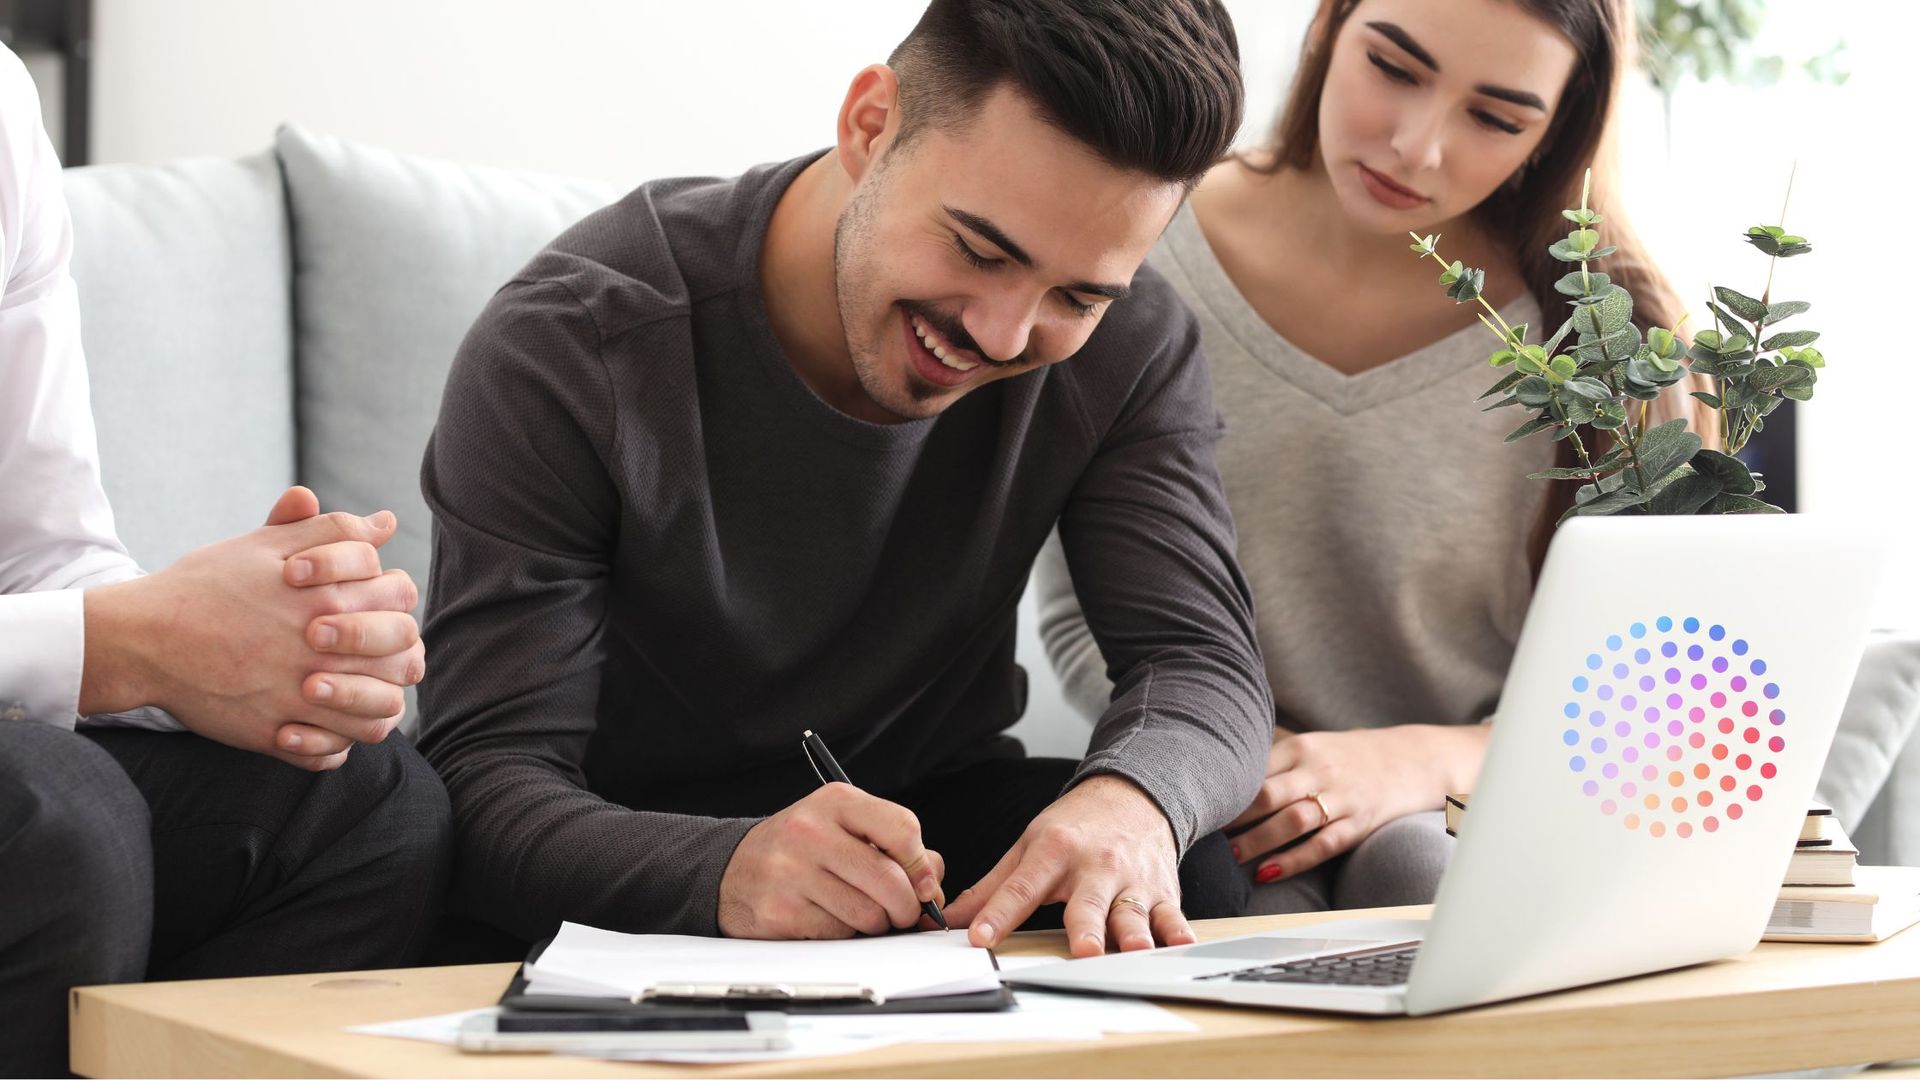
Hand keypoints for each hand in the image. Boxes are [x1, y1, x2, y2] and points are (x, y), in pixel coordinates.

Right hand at [80, 487, 421, 769]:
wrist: (142, 637)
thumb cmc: (206, 584)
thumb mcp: (264, 544)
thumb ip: (330, 531)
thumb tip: (385, 522)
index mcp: (325, 596)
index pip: (400, 594)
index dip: (393, 595)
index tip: (368, 600)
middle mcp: (319, 650)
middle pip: (404, 657)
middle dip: (398, 650)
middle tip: (372, 651)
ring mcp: (297, 696)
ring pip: (379, 712)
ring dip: (379, 701)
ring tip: (357, 690)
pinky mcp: (271, 734)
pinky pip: (331, 752)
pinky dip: (337, 743)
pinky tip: (324, 724)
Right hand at [717, 783, 946, 938]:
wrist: (732, 869)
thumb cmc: (800, 848)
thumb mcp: (843, 827)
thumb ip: (893, 845)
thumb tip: (933, 880)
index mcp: (835, 802)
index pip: (902, 828)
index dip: (921, 864)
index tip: (924, 883)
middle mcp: (811, 831)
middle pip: (889, 880)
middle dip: (907, 906)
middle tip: (904, 913)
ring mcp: (792, 872)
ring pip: (868, 914)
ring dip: (876, 924)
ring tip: (861, 913)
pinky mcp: (780, 911)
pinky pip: (838, 934)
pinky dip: (844, 934)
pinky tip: (829, 918)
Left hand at [942, 774, 1191, 957]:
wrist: (1134, 795)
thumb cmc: (1076, 826)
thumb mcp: (1029, 846)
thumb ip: (993, 887)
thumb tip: (951, 918)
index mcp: (1054, 852)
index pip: (1021, 888)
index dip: (999, 914)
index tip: (980, 938)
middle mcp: (1095, 866)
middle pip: (1087, 903)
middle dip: (1086, 927)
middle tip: (1083, 950)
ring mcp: (1130, 879)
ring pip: (1132, 912)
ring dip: (1134, 933)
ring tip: (1134, 950)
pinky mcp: (1161, 890)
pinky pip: (1170, 912)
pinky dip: (1177, 929)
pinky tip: (1179, 941)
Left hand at [1227, 725, 1487, 881]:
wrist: (1413, 759)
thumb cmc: (1348, 757)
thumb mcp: (1313, 746)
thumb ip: (1274, 763)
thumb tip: (1222, 783)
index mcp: (1302, 747)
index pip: (1254, 768)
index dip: (1224, 788)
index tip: (1197, 803)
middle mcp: (1319, 770)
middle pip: (1269, 794)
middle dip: (1235, 817)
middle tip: (1205, 833)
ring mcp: (1341, 798)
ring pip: (1294, 820)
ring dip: (1258, 841)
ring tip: (1232, 856)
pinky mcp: (1359, 823)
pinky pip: (1322, 845)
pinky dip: (1293, 861)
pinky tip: (1268, 872)